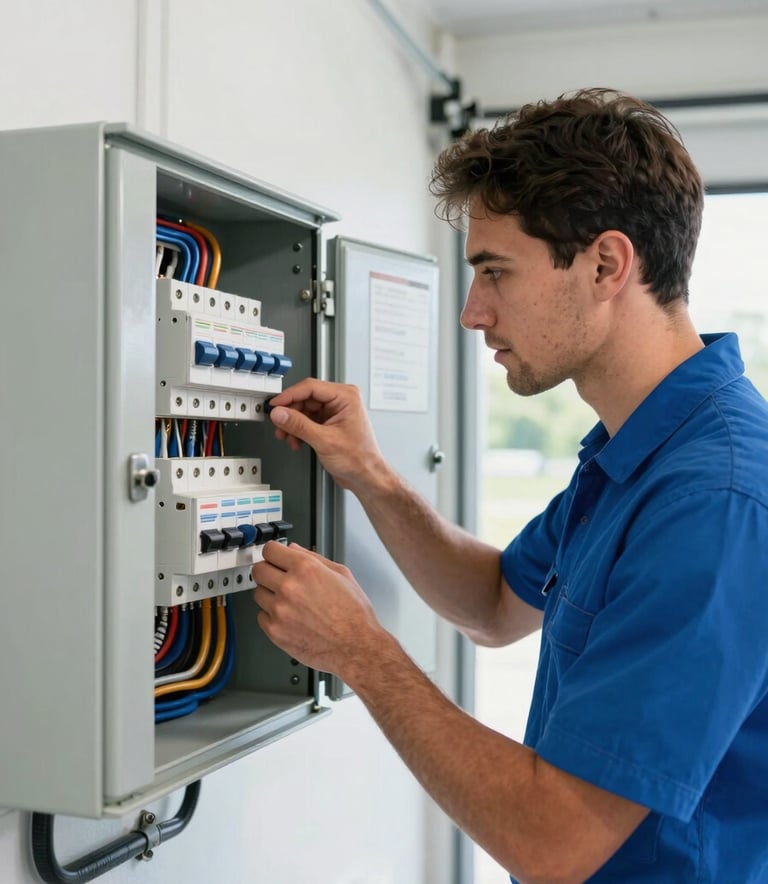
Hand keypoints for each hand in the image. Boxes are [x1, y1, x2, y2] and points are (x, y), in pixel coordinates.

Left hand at [252, 541, 383, 675]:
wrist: (355, 646)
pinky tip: (288, 617)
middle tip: (277, 577)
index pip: (270, 550)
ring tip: (288, 601)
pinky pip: (261, 617)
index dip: (273, 552)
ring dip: (269, 594)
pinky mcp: (275, 631)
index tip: (274, 557)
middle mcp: (289, 587)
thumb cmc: (353, 614)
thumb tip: (294, 549)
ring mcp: (280, 610)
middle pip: (258, 570)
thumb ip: (314, 557)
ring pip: (258, 593)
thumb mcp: (341, 574)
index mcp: (306, 569)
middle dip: (268, 571)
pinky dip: (271, 616)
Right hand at [266, 379, 386, 492]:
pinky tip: (297, 441)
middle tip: (279, 425)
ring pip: (303, 410)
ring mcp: (334, 412)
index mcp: (346, 397)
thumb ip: (299, 425)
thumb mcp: (324, 440)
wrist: (365, 476)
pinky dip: (299, 430)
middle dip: (290, 414)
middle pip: (305, 398)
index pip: (310, 387)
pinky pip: (307, 420)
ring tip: (288, 437)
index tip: (275, 405)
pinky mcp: (328, 422)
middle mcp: (341, 401)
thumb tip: (280, 413)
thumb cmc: (359, 459)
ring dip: (293, 424)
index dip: (289, 396)